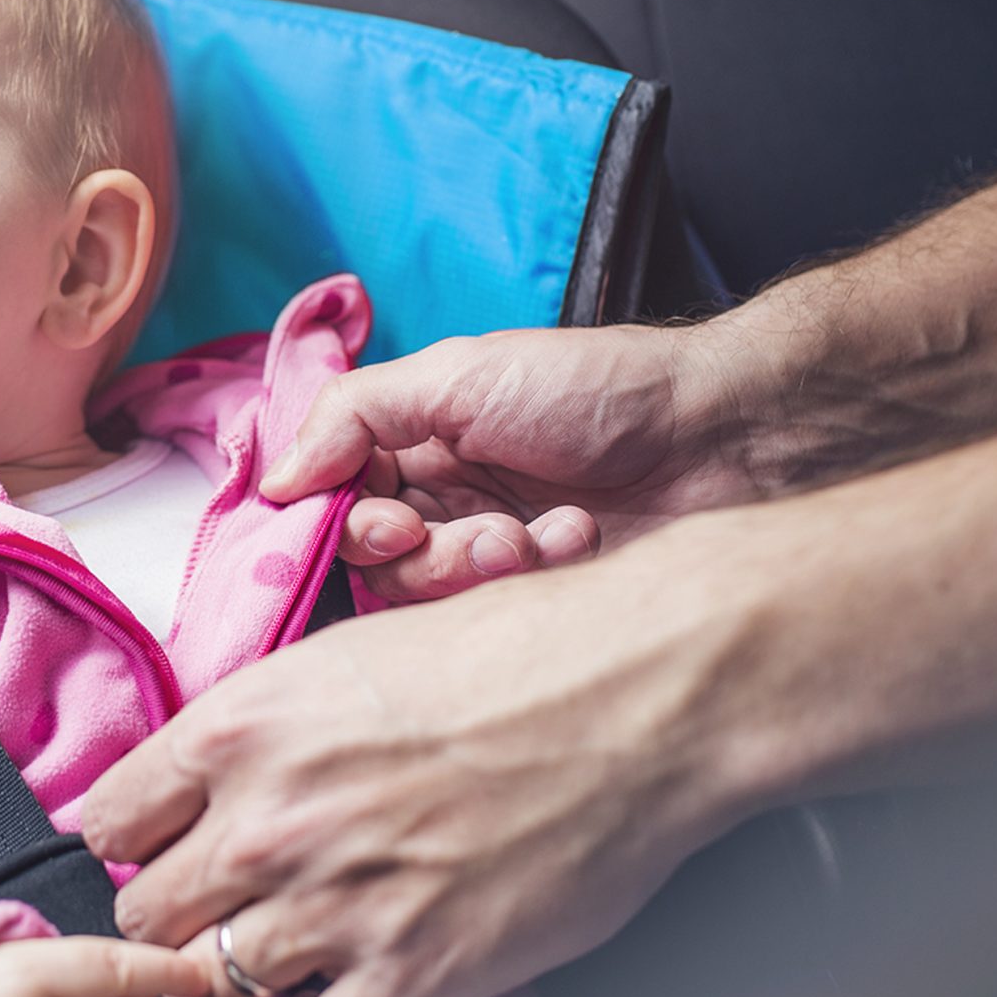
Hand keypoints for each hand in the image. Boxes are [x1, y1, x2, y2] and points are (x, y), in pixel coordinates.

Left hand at [84, 520, 782, 996]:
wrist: (645, 690)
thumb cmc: (521, 651)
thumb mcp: (354, 650)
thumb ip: (270, 724)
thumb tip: (218, 776)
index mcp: (243, 725)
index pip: (106, 819)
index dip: (139, 842)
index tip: (171, 849)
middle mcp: (268, 819)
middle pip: (142, 915)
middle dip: (181, 916)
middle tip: (232, 910)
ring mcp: (335, 904)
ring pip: (204, 992)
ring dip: (235, 987)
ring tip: (286, 964)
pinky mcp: (413, 978)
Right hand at [264, 324, 762, 601]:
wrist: (722, 433)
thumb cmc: (597, 388)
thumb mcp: (459, 375)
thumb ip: (354, 415)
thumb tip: (274, 479)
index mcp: (410, 443)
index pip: (330, 503)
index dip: (344, 524)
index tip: (388, 521)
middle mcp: (439, 500)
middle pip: (370, 564)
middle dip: (417, 554)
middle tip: (470, 531)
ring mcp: (486, 555)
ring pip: (426, 600)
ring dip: (477, 568)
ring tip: (540, 532)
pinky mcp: (536, 603)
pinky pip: (490, 621)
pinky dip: (532, 580)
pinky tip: (579, 539)